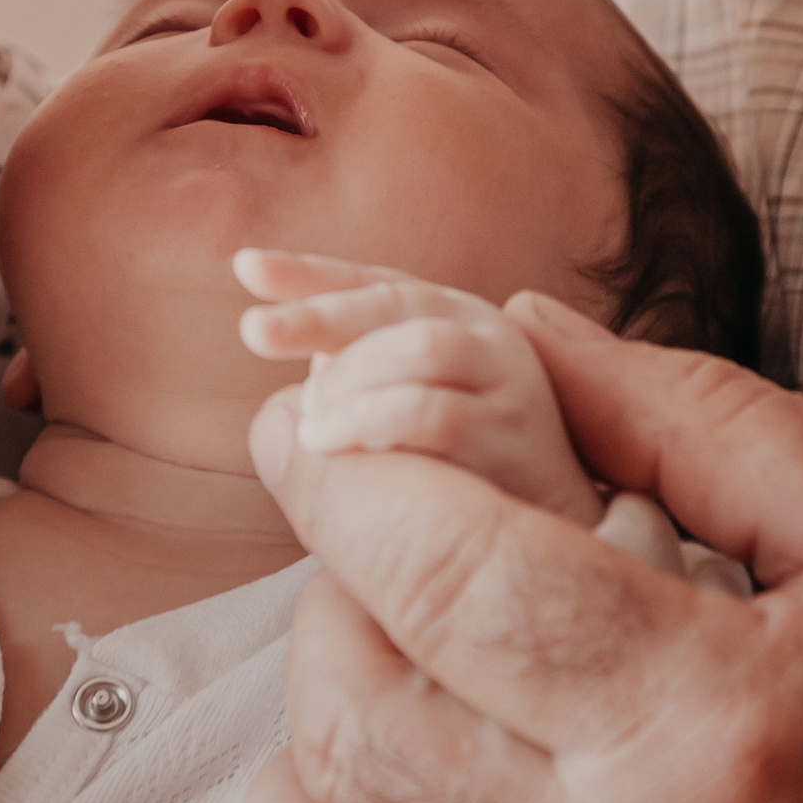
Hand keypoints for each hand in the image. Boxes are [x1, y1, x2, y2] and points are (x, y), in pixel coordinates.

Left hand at [235, 247, 600, 523]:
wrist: (556, 535)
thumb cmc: (460, 476)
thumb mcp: (396, 424)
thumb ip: (346, 400)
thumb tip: (277, 416)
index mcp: (448, 319)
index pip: (373, 283)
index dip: (309, 274)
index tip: (245, 266)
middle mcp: (483, 334)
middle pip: (390, 303)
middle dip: (316, 314)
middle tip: (253, 330)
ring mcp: (508, 379)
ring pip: (419, 347)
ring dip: (351, 381)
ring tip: (311, 431)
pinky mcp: (517, 433)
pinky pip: (436, 411)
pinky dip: (375, 421)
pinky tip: (334, 446)